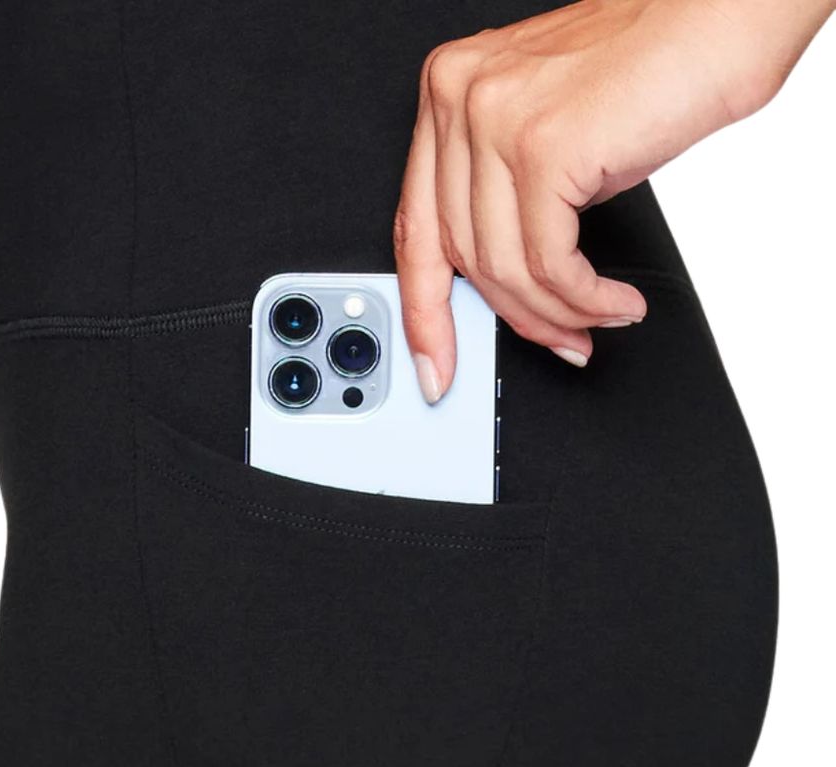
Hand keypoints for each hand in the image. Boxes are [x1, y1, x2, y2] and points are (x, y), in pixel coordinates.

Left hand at [394, 0, 832, 400]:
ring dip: (557, 313)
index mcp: (447, 96)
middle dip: (514, 318)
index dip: (423, 312)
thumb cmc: (646, 71)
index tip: (435, 363)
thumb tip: (500, 289)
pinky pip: (550, 263)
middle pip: (461, 257)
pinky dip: (584, 299)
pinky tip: (613, 304)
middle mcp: (459, 100)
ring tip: (596, 321)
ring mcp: (496, 119)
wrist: (720, 14)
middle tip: (558, 341)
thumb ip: (503, 203)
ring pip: (504, 268)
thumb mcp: (547, 141)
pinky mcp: (546, 146)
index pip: (415, 229)